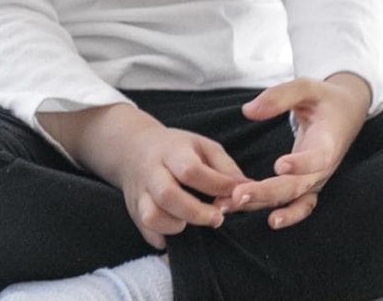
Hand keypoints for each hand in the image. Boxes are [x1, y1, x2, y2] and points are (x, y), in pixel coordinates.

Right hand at [120, 123, 252, 249]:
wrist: (134, 148)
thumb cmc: (176, 148)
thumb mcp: (202, 145)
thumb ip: (225, 166)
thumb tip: (248, 188)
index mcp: (171, 151)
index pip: (190, 169)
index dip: (215, 185)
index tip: (234, 194)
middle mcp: (152, 172)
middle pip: (168, 195)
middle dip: (196, 212)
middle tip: (218, 218)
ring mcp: (140, 193)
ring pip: (152, 216)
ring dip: (176, 225)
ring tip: (192, 222)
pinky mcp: (134, 211)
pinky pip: (146, 232)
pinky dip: (163, 237)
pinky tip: (178, 230)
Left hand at [213, 74, 369, 230]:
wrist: (345, 113)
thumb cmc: (324, 99)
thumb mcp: (306, 87)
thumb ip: (279, 96)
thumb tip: (248, 111)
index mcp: (329, 142)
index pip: (318, 158)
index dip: (301, 164)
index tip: (280, 166)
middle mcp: (323, 167)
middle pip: (297, 186)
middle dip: (267, 193)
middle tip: (238, 194)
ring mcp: (315, 180)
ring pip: (291, 199)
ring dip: (262, 204)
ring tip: (233, 204)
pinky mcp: (307, 185)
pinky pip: (294, 205)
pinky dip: (276, 212)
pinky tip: (248, 212)